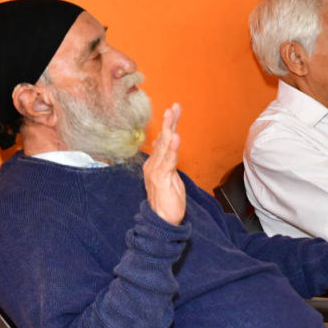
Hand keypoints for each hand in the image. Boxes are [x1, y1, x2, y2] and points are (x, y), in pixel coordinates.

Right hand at [142, 103, 185, 224]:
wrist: (162, 220)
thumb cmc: (168, 200)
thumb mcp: (171, 177)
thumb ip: (169, 163)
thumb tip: (169, 149)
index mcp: (155, 163)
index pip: (163, 140)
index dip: (168, 124)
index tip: (174, 110)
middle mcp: (153, 164)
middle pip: (162, 139)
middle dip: (169, 122)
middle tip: (174, 107)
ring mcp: (156, 170)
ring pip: (164, 146)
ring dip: (169, 129)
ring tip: (172, 115)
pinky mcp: (161, 178)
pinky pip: (168, 161)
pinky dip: (171, 148)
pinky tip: (175, 137)